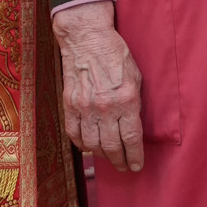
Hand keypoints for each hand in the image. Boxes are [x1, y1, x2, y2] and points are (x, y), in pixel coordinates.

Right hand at [52, 1, 143, 173]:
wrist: (87, 38)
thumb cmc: (115, 54)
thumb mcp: (135, 78)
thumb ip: (134, 103)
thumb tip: (133, 127)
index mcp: (125, 100)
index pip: (132, 139)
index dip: (135, 157)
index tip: (137, 165)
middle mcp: (105, 107)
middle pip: (112, 146)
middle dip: (120, 161)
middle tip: (124, 167)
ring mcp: (85, 107)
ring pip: (93, 144)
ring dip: (102, 156)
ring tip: (108, 159)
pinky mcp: (70, 104)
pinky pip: (74, 133)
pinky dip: (81, 144)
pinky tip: (89, 146)